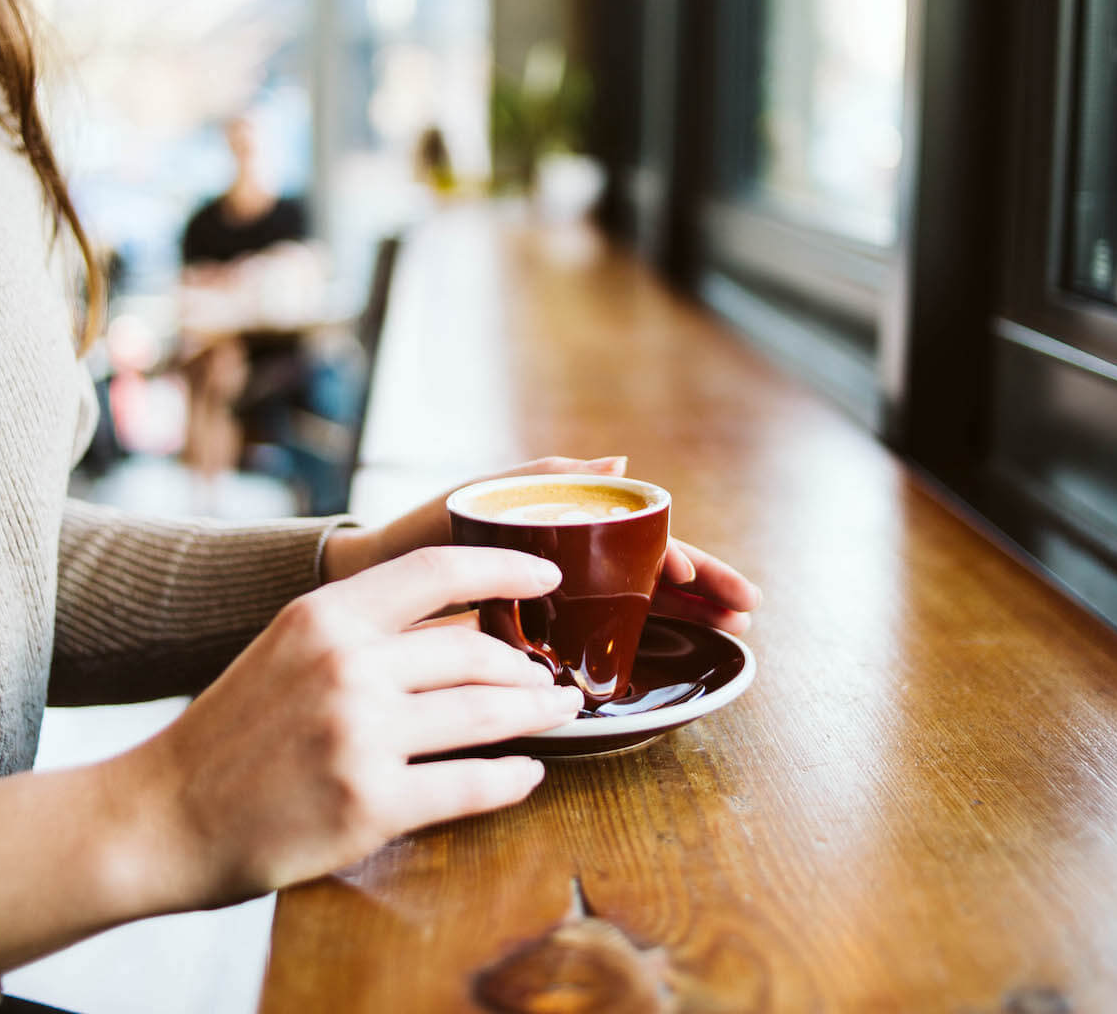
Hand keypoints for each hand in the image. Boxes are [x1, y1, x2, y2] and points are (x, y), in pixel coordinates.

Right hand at [112, 546, 581, 911]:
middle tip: (554, 680)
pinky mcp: (369, 803)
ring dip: (535, 715)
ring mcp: (358, 734)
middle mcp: (345, 665)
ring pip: (485, 713)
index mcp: (324, 617)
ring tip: (559, 714)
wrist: (159, 818)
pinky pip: (470, 784)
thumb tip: (459, 627)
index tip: (548, 575)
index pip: (438, 572)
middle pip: (477, 653)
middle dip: (529, 670)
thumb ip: (360, 631)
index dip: (506, 567)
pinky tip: (527, 775)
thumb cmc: (228, 736)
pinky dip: (511, 779)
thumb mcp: (287, 651)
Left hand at [321, 456, 763, 633]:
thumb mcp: (484, 496)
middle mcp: (571, 560)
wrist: (369, 582)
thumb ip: (546, 478)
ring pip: (641, 604)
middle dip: (705, 586)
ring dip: (688, 615)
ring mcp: (560, 597)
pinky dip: (642, 642)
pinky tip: (673, 655)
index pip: (641, 537)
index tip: (699, 579)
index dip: (678, 556)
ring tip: (731, 631)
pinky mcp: (540, 634)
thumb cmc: (423, 531)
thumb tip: (619, 461)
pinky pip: (602, 636)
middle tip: (747, 610)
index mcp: (565, 525)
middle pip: (655, 571)